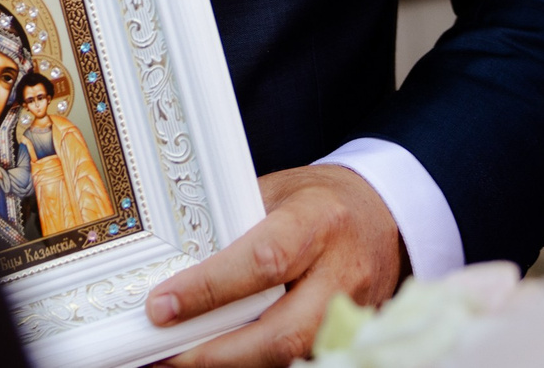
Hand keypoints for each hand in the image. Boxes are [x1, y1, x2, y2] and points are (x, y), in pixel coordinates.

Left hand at [144, 164, 402, 365]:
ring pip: (291, 358)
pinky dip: (255, 363)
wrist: (381, 216)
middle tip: (166, 353)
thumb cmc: (319, 200)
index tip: (162, 306)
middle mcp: (340, 273)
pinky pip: (298, 360)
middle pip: (282, 333)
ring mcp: (351, 313)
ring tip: (182, 360)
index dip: (210, 289)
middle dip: (217, 353)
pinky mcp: (349, 338)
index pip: (263, 262)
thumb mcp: (275, 193)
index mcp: (318, 222)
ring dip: (233, 365)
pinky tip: (220, 357)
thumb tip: (177, 267)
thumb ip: (234, 227)